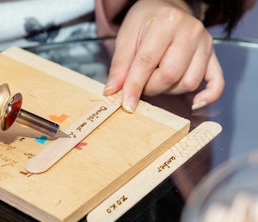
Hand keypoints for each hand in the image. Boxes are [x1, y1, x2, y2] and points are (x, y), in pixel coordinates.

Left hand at [103, 0, 223, 111]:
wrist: (167, 7)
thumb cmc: (145, 21)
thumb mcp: (126, 37)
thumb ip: (119, 65)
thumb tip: (112, 91)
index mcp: (165, 22)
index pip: (147, 62)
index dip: (135, 86)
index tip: (126, 104)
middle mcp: (190, 31)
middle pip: (170, 75)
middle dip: (151, 87)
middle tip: (141, 83)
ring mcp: (205, 43)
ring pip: (189, 82)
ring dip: (170, 90)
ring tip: (158, 79)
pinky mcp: (213, 55)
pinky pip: (217, 82)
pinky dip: (208, 96)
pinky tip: (195, 103)